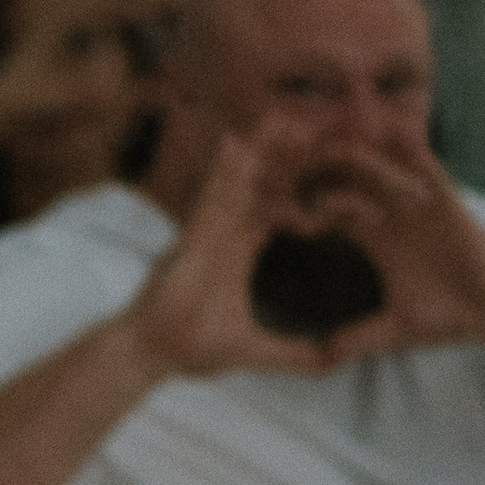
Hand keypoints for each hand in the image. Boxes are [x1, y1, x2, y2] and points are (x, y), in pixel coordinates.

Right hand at [129, 128, 385, 381]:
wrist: (150, 355)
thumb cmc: (190, 348)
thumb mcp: (254, 352)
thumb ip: (293, 354)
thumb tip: (332, 366)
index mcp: (240, 251)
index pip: (280, 211)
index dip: (306, 190)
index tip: (334, 171)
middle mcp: (224, 234)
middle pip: (260, 186)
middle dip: (284, 157)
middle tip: (313, 124)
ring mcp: (206, 234)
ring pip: (236, 184)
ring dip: (257, 151)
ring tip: (281, 118)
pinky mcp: (190, 242)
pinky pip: (209, 200)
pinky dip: (222, 173)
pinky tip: (236, 143)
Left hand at [296, 142, 484, 353]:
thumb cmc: (444, 316)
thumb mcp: (393, 330)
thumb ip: (358, 339)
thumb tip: (323, 358)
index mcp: (369, 238)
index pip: (324, 211)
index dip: (295, 203)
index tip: (263, 200)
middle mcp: (387, 213)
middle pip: (343, 181)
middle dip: (315, 171)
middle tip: (283, 162)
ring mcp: (415, 203)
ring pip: (377, 170)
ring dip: (353, 157)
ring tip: (323, 147)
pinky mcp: (446, 200)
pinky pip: (426, 170)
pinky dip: (409, 154)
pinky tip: (389, 139)